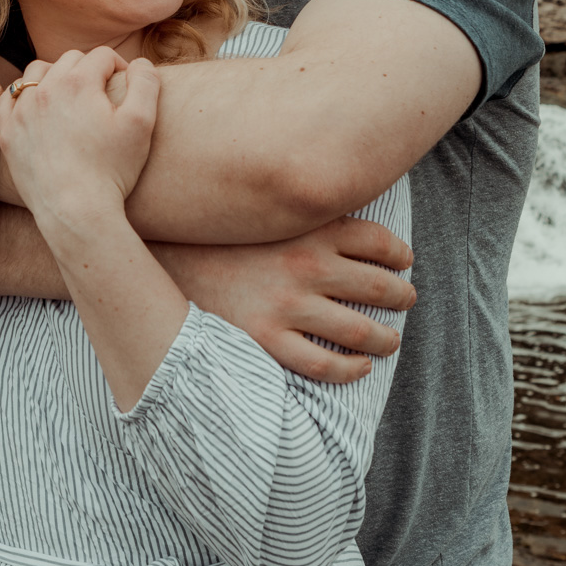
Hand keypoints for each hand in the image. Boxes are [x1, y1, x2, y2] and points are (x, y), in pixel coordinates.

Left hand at [0, 49, 158, 228]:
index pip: (102, 55)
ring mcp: (21, 110)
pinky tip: (37, 109)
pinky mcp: (8, 132)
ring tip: (69, 97)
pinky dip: (23, 97)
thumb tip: (141, 63)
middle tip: (101, 94)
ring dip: (54, 77)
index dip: (119, 66)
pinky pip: (8, 99)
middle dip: (88, 70)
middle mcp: (44, 89)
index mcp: (78, 82)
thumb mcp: (141, 123)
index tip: (125, 85)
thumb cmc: (112, 169)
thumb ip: (145, 83)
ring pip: (36, 73)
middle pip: (70, 60)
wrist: (74, 210)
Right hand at [156, 216, 415, 383]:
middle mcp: (307, 266)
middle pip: (378, 286)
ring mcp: (288, 306)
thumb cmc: (213, 231)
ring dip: (385, 337)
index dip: (399, 255)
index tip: (404, 263)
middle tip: (406, 301)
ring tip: (391, 340)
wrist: (158, 256)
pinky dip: (351, 369)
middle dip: (401, 296)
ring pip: (360, 330)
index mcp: (310, 229)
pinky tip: (359, 367)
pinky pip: (324, 365)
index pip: (378, 242)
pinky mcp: (266, 339)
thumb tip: (333, 195)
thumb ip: (299, 207)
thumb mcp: (263, 207)